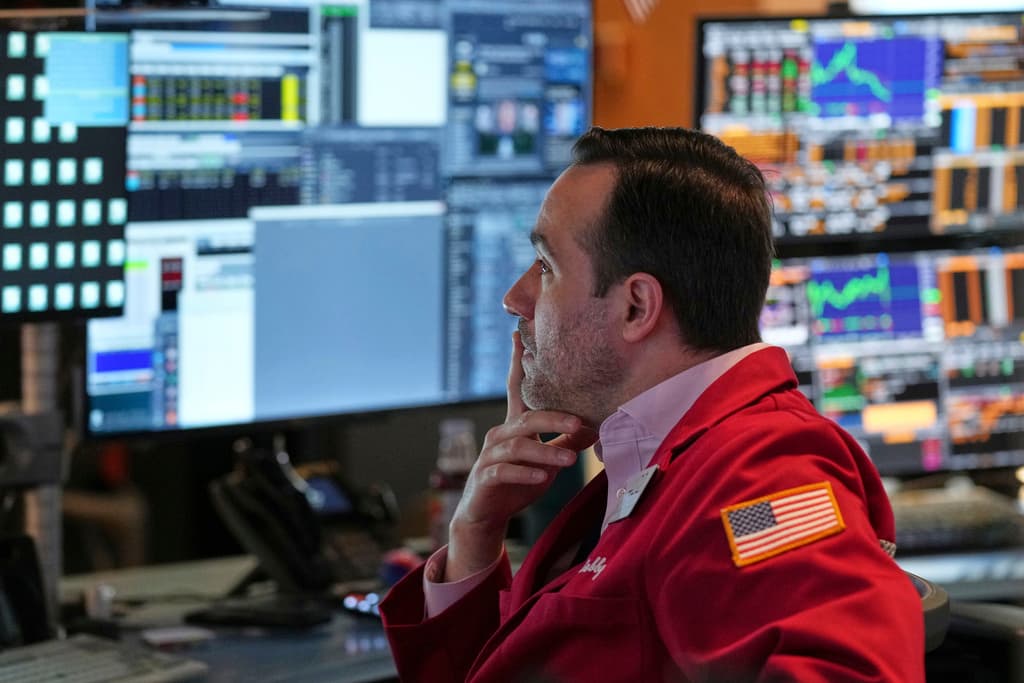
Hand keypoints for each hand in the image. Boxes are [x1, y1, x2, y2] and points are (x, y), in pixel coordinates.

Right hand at [445, 331, 597, 580]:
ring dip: (546, 453)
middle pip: (527, 418)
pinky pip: (504, 471)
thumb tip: (598, 426)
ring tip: (570, 462)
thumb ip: (566, 443)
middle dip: (554, 418)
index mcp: (514, 425)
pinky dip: (524, 474)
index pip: (516, 387)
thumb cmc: (517, 481)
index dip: (517, 360)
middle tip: (580, 424)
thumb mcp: (546, 460)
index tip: (519, 332)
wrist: (486, 514)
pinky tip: (541, 479)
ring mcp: (490, 456)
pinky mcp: (485, 477)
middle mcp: (500, 434)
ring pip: (518, 446)